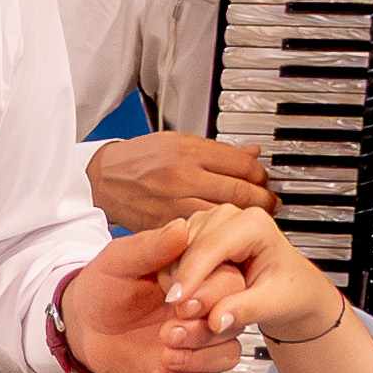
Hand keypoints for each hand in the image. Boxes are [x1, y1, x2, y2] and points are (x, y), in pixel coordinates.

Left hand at [58, 220, 246, 372]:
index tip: (176, 301)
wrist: (82, 327)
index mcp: (195, 278)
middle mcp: (202, 309)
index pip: (229, 282)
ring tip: (164, 354)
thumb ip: (150, 246)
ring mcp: (197, 339)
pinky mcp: (188, 367)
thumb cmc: (101, 288)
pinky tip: (159, 371)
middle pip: (234, 321)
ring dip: (199, 358)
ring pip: (228, 354)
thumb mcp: (119, 260)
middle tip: (168, 332)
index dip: (210, 294)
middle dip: (203, 331)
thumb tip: (180, 228)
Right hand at [88, 130, 273, 233]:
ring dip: (244, 219)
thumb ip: (219, 151)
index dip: (262, 176)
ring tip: (249, 218)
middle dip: (263, 201)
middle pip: (243, 194)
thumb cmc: (140, 159)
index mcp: (191, 152)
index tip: (263, 180)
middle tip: (269, 203)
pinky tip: (222, 229)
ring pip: (227, 216)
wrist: (103, 179)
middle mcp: (185, 178)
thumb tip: (252, 154)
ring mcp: (176, 204)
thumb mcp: (180, 141)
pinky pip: (203, 231)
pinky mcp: (167, 226)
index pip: (246, 167)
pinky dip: (217, 231)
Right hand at [160, 200, 347, 346]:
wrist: (293, 287)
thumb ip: (245, 310)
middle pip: (187, 247)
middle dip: (182, 282)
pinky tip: (188, 297)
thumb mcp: (274, 304)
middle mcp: (227, 216)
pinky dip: (174, 280)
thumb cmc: (289, 289)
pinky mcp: (193, 236)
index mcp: (253, 223)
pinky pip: (171, 258)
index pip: (210, 247)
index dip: (190, 275)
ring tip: (194, 307)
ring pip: (174, 252)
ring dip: (176, 282)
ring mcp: (207, 223)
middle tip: (186, 314)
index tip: (176, 301)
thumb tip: (216, 321)